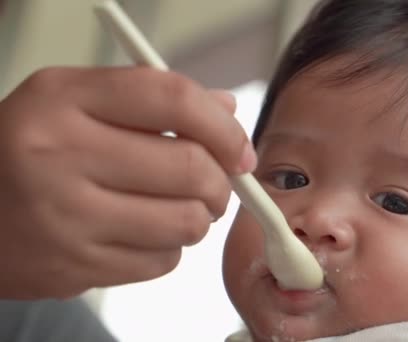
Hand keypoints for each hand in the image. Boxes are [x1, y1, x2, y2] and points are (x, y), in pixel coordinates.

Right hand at [0, 67, 255, 298]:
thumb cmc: (31, 149)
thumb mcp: (78, 102)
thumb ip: (153, 100)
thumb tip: (227, 110)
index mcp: (65, 99)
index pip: (172, 99)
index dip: (223, 126)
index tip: (239, 148)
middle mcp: (59, 153)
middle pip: (191, 168)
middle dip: (221, 182)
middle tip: (215, 184)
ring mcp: (65, 216)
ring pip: (185, 222)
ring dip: (197, 217)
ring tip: (176, 207)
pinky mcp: (74, 267)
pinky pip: (162, 262)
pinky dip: (167, 248)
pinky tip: (142, 233)